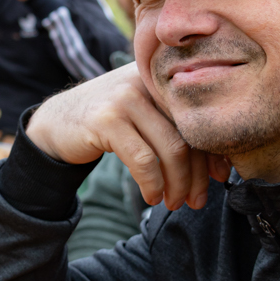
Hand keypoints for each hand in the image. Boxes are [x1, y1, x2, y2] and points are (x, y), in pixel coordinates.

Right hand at [23, 65, 229, 210]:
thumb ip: (178, 129)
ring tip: (174, 203)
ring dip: (177, 185)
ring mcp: (126, 97)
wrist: (56, 122)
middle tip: (197, 201)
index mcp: (164, 77)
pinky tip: (151, 196)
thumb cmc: (110, 124)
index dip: (214, 151)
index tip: (220, 178)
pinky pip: (143, 160)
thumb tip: (223, 168)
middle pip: (189, 134)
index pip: (200, 118)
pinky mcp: (107, 119)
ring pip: (171, 149)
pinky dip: (152, 184)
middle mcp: (147, 80)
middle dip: (197, 175)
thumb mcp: (147, 117)